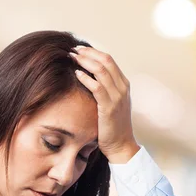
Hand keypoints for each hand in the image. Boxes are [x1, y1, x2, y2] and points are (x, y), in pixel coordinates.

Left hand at [70, 46, 138, 162]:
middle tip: (73, 49)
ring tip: (72, 57)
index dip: (94, 52)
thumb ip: (104, 90)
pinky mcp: (109, 107)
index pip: (109, 60)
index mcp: (123, 84)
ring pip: (102, 70)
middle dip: (88, 53)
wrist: (121, 145)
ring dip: (85, 61)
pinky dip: (87, 78)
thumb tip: (89, 79)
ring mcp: (117, 97)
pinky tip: (76, 73)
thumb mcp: (111, 104)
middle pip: (106, 60)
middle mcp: (122, 87)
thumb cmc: (112, 126)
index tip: (80, 49)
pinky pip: (97, 87)